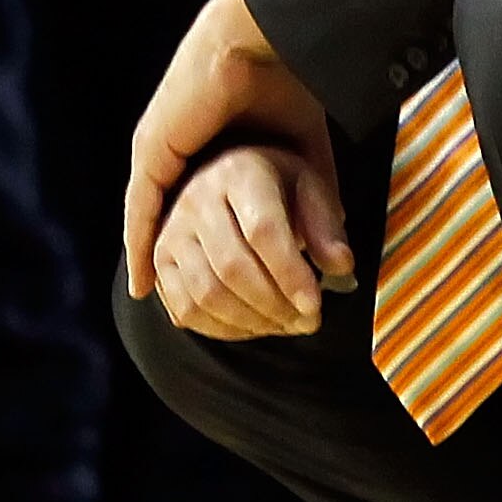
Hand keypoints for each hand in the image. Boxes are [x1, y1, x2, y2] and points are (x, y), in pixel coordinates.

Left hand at [122, 0, 347, 304]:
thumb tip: (335, 244)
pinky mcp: (153, 147)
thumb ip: (315, 196)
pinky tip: (144, 280)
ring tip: (164, 301)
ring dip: (162, 258)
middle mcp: (184, 145)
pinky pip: (141, 207)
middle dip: (183, 260)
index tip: (223, 283)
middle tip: (193, 306)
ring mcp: (163, 146)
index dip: (214, 243)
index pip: (205, 202)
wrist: (266, 40)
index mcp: (216, 139)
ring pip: (155, 216)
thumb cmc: (288, 80)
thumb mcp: (305, 153)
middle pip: (176, 215)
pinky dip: (141, 243)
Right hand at [151, 143, 354, 339]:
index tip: (315, 306)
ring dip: (251, 322)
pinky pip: (183, 308)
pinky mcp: (159, 259)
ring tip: (284, 325)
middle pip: (232, 268)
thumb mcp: (307, 186)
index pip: (263, 231)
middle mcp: (196, 197)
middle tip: (306, 322)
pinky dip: (220, 330)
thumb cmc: (273, 184)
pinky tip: (252, 326)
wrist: (223, 171)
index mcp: (238, 172)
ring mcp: (171, 229)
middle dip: (275, 306)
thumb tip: (341, 265)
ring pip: (206, 293)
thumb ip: (326, 226)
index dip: (291, 275)